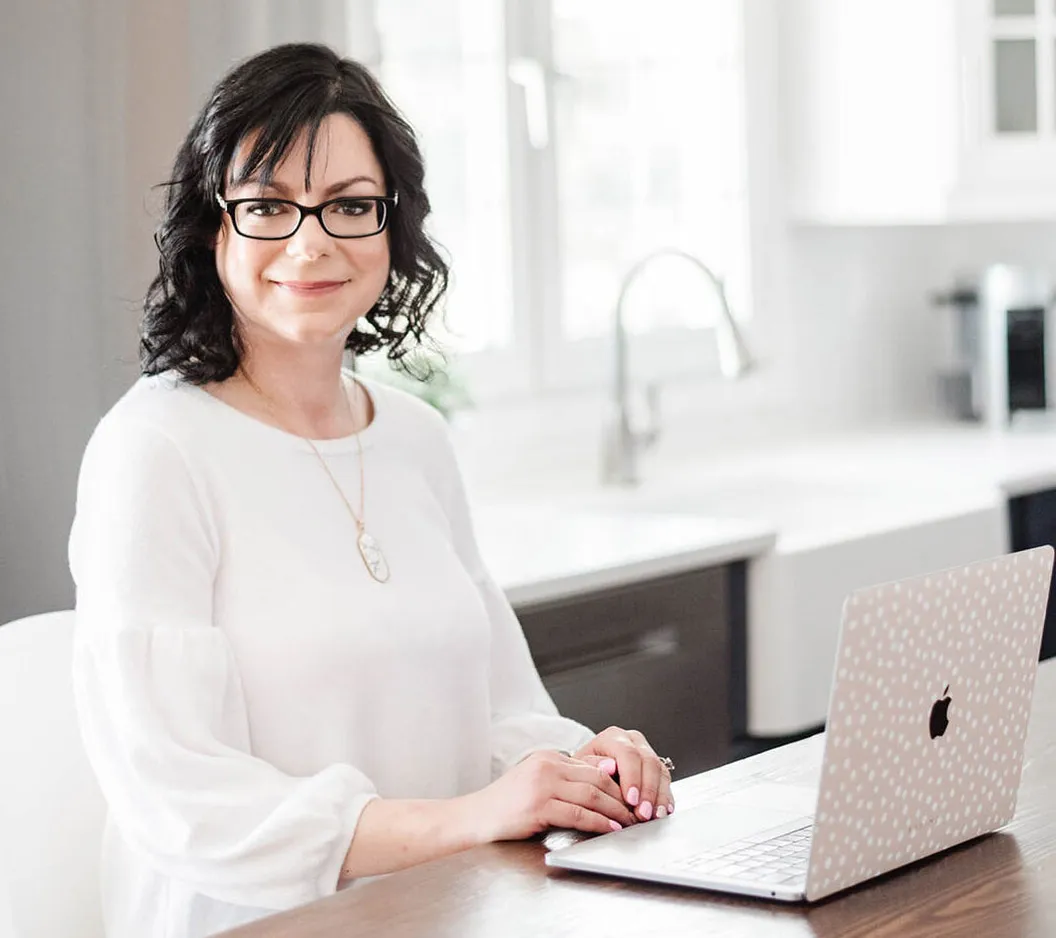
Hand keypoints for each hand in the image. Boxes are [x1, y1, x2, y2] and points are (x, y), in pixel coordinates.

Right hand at [468, 750, 638, 842]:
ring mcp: (542, 784)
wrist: (476, 816)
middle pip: (596, 780)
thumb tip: (606, 773)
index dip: (616, 784)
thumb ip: (567, 778)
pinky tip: (609, 829)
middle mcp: (547, 765)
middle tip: (637, 811)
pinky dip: (598, 822)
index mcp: (549, 757)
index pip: (592, 767)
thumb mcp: (538, 781)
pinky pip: (577, 814)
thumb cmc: (507, 803)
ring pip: (591, 796)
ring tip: (629, 822)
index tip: (631, 797)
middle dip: (621, 797)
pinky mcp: (538, 806)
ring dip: (614, 811)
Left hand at [573, 727, 674, 821]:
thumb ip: (592, 766)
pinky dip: (665, 798)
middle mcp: (633, 742)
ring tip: (654, 816)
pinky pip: (666, 781)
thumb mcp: (581, 768)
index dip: (632, 777)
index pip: (628, 754)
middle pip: (648, 762)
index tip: (631, 799)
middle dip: (647, 790)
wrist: (589, 774)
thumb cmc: (584, 772)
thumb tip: (608, 767)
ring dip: (659, 796)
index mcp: (613, 737)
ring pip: (660, 771)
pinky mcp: (656, 768)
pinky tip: (663, 811)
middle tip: (643, 813)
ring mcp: (647, 753)